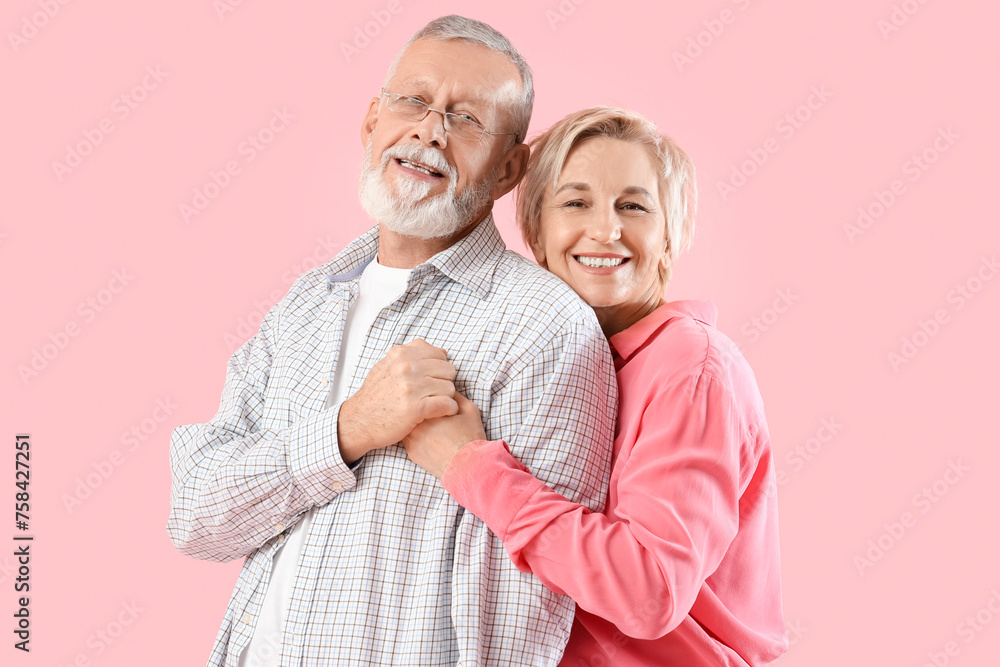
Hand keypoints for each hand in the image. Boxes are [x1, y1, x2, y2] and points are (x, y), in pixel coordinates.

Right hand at [338, 339, 457, 463]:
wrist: (359, 421)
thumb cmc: (376, 395)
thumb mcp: (388, 365)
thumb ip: (413, 354)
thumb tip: (443, 351)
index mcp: (401, 354)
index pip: (439, 354)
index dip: (439, 368)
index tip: (433, 379)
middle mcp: (406, 367)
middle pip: (448, 370)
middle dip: (444, 382)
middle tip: (434, 394)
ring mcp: (411, 387)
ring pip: (450, 388)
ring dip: (446, 398)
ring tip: (435, 404)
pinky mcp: (416, 408)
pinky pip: (447, 404)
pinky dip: (449, 409)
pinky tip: (442, 412)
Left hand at [402, 392, 485, 478]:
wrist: (467, 467)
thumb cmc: (470, 438)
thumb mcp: (469, 410)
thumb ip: (455, 395)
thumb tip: (444, 388)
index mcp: (430, 409)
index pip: (421, 394)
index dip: (428, 395)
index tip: (435, 398)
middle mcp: (416, 423)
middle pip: (411, 408)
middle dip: (419, 407)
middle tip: (432, 412)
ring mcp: (411, 438)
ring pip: (406, 422)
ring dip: (413, 420)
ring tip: (430, 425)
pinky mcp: (410, 451)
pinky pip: (406, 437)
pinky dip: (414, 434)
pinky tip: (428, 437)